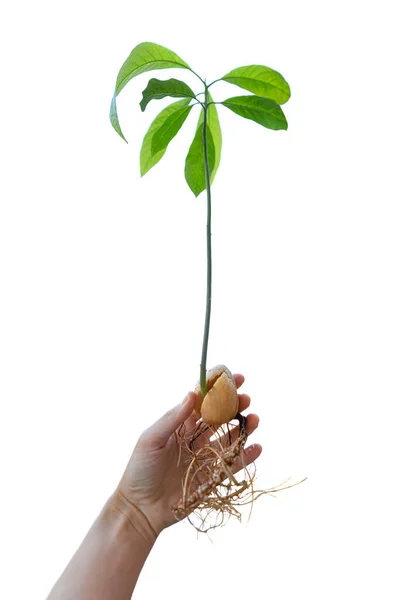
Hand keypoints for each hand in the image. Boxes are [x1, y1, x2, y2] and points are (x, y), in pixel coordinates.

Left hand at [113, 374, 261, 535]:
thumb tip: (192, 394)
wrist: (140, 508)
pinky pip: (232, 464)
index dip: (217, 389)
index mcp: (179, 426)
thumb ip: (172, 419)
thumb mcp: (151, 440)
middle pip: (219, 418)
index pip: (201, 402)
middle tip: (247, 398)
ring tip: (255, 419)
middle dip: (234, 406)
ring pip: (229, 439)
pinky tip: (257, 448)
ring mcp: (204, 457)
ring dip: (243, 428)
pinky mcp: (211, 478)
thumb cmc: (140, 471)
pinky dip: (246, 456)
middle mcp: (194, 439)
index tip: (233, 378)